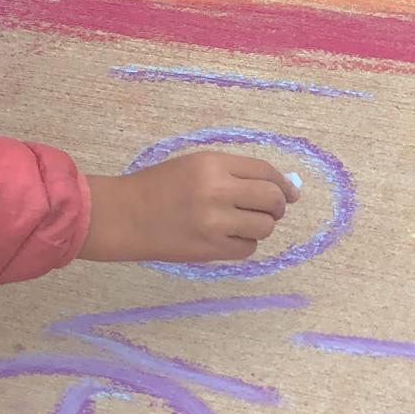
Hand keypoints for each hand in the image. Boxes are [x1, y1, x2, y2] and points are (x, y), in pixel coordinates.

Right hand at [80, 152, 292, 264]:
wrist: (124, 216)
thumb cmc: (158, 187)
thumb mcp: (195, 166)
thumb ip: (233, 173)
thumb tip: (279, 186)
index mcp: (213, 164)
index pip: (265, 172)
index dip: (282, 183)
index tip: (290, 192)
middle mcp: (217, 191)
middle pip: (271, 199)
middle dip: (278, 206)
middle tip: (272, 210)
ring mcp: (214, 222)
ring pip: (264, 227)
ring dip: (260, 226)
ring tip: (243, 224)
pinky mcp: (209, 249)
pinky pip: (247, 249)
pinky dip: (244, 244)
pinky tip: (229, 238)